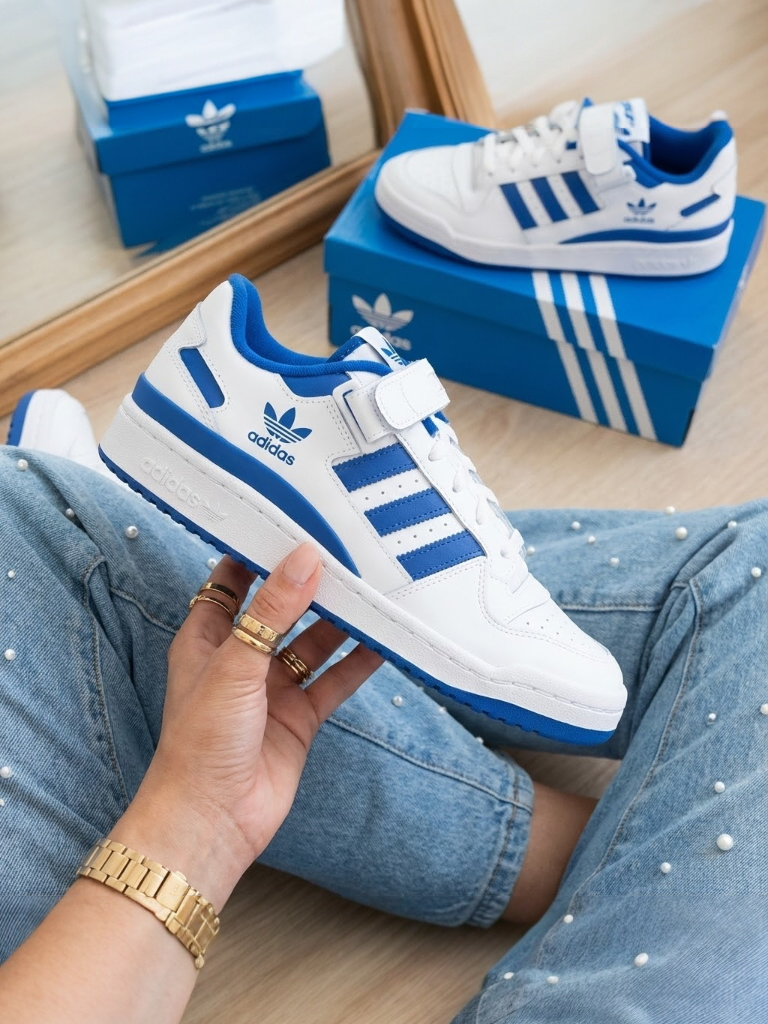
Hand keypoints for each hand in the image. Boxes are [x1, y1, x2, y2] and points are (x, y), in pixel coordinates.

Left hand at [117, 543, 381, 904]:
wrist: (213, 821)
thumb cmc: (201, 744)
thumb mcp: (235, 665)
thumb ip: (272, 612)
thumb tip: (303, 559)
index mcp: (207, 639)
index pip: (231, 582)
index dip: (257, 554)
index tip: (289, 523)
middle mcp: (241, 659)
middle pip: (280, 609)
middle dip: (309, 585)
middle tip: (346, 553)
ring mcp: (273, 688)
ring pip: (313, 642)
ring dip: (340, 621)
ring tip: (372, 590)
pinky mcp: (300, 716)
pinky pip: (335, 680)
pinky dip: (358, 662)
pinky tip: (382, 642)